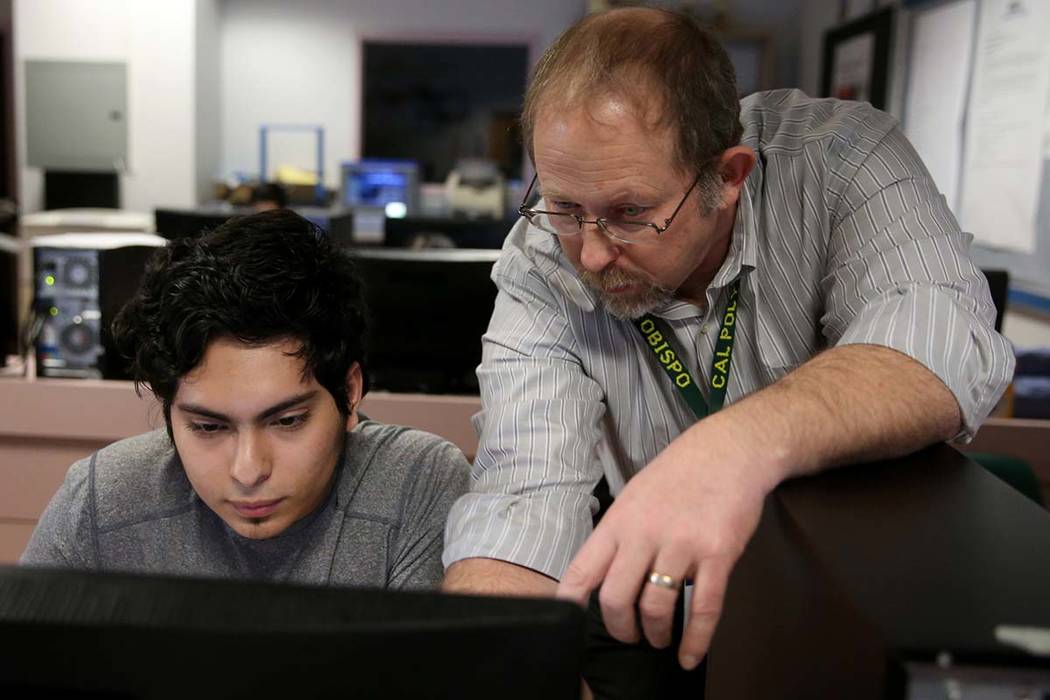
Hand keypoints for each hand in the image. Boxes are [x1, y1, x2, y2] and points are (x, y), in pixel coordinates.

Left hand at [555, 420, 776, 668]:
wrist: (728, 452)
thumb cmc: (679, 474)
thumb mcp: (635, 495)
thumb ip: (620, 533)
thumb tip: (605, 571)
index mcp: (619, 521)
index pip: (583, 569)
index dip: (569, 601)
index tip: (565, 621)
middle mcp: (644, 534)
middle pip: (616, 598)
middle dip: (620, 628)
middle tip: (628, 635)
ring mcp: (681, 545)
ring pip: (657, 607)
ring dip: (655, 633)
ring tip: (659, 638)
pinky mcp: (717, 555)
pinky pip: (703, 608)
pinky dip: (695, 640)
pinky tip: (690, 656)